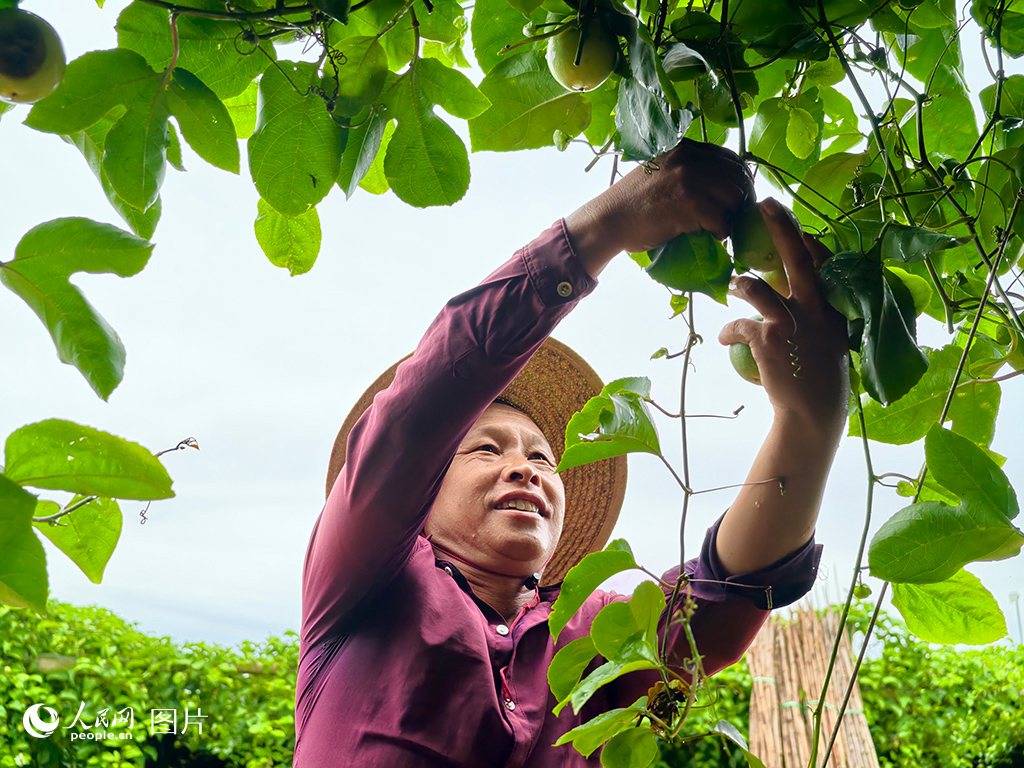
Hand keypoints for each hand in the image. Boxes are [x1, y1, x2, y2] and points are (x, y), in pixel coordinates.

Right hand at [565, 139, 753, 276]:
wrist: (609, 220)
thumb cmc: (632, 203)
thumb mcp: (660, 171)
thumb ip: (685, 169)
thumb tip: (720, 184)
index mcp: (684, 148)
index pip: (729, 159)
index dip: (736, 180)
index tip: (732, 198)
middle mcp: (690, 158)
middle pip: (737, 178)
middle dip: (738, 200)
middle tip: (730, 217)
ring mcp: (691, 180)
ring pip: (734, 198)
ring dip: (730, 217)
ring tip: (718, 227)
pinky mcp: (690, 204)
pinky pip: (722, 220)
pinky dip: (721, 231)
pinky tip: (711, 235)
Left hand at [718, 198, 849, 435]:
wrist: (812, 411)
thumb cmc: (818, 376)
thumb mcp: (827, 340)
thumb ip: (814, 315)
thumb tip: (790, 297)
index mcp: (832, 307)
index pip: (823, 264)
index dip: (808, 242)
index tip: (798, 227)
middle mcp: (815, 309)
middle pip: (798, 259)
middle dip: (781, 227)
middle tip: (766, 203)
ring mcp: (792, 322)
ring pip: (756, 289)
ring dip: (740, 285)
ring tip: (733, 285)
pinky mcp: (767, 339)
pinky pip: (738, 324)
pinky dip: (729, 330)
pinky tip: (726, 338)